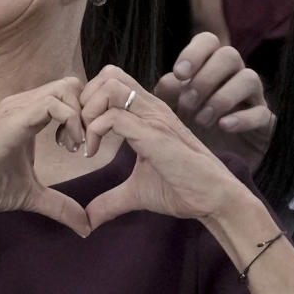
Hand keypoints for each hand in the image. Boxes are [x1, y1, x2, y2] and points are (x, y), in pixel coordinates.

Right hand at [0, 77, 90, 236]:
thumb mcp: (31, 195)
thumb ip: (59, 205)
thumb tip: (85, 227)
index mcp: (28, 114)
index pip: (69, 95)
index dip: (85, 117)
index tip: (84, 148)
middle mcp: (24, 104)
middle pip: (72, 85)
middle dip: (89, 112)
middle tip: (84, 145)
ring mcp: (18, 107)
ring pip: (66, 88)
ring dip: (81, 117)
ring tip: (75, 147)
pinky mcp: (13, 119)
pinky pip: (53, 104)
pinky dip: (70, 122)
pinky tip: (66, 147)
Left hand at [80, 66, 245, 230]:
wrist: (214, 199)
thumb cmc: (183, 189)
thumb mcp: (136, 191)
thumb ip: (110, 199)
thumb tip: (88, 220)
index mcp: (147, 112)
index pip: (110, 80)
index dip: (88, 101)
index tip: (80, 134)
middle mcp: (150, 107)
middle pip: (108, 74)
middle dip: (85, 100)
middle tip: (80, 131)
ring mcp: (154, 118)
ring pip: (110, 86)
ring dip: (89, 110)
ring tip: (86, 139)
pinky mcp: (154, 135)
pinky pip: (114, 117)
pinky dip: (95, 131)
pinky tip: (93, 154)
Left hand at [153, 32, 272, 165]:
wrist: (212, 162)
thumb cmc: (190, 126)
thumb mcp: (172, 110)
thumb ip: (167, 94)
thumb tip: (171, 81)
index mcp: (209, 65)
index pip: (208, 40)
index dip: (194, 53)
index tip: (179, 74)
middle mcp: (233, 75)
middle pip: (229, 55)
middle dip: (205, 78)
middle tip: (187, 104)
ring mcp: (252, 97)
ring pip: (249, 78)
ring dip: (222, 98)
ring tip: (202, 120)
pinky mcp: (264, 121)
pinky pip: (262, 112)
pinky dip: (242, 118)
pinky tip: (223, 127)